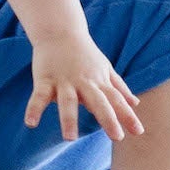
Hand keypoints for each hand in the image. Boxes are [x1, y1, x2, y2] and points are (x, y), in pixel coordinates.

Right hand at [24, 30, 144, 141]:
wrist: (59, 30)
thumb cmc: (84, 53)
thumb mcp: (105, 69)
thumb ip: (119, 88)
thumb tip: (136, 103)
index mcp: (99, 81)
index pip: (116, 100)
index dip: (127, 115)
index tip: (139, 132)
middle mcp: (84, 82)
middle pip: (98, 102)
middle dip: (108, 119)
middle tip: (117, 137)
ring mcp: (63, 81)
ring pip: (67, 102)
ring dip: (68, 119)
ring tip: (70, 138)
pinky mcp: (44, 79)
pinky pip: (38, 96)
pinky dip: (34, 109)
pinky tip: (30, 124)